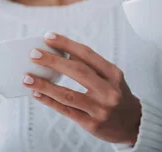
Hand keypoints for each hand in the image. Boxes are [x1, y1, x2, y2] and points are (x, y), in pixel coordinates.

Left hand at [22, 34, 141, 144]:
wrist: (133, 124)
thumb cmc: (118, 95)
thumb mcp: (112, 77)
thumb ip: (92, 66)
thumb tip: (64, 52)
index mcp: (114, 74)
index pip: (87, 54)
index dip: (67, 44)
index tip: (49, 37)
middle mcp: (108, 90)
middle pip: (77, 72)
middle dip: (53, 61)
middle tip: (35, 54)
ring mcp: (100, 109)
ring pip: (68, 94)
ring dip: (45, 85)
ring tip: (28, 78)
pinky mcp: (92, 124)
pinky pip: (66, 111)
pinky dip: (49, 101)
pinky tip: (37, 94)